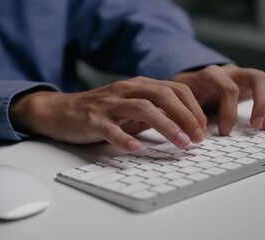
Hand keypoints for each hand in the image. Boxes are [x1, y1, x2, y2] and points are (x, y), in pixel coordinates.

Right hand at [9, 77, 206, 151]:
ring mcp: (109, 103)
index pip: (175, 90)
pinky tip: (135, 148)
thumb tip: (187, 126)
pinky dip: (124, 138)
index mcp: (141, 85)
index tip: (203, 129)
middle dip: (185, 116)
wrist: (62, 110)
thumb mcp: (134, 108)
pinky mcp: (92, 118)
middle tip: (197, 138)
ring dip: (165, 125)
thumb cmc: (104, 110)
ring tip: (180, 143)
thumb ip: (157, 112)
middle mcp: (127, 90)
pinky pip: (110, 127)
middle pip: (163, 96)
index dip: (193, 108)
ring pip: (142, 109)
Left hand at [171, 64, 264, 134]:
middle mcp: (231, 71)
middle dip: (260, 103)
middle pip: (256, 77)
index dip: (229, 111)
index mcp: (211, 75)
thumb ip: (184, 114)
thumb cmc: (189, 94)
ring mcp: (245, 75)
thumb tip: (185, 131)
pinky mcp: (254, 83)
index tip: (224, 131)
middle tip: (256, 126)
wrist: (194, 82)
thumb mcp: (182, 102)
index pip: (227, 87)